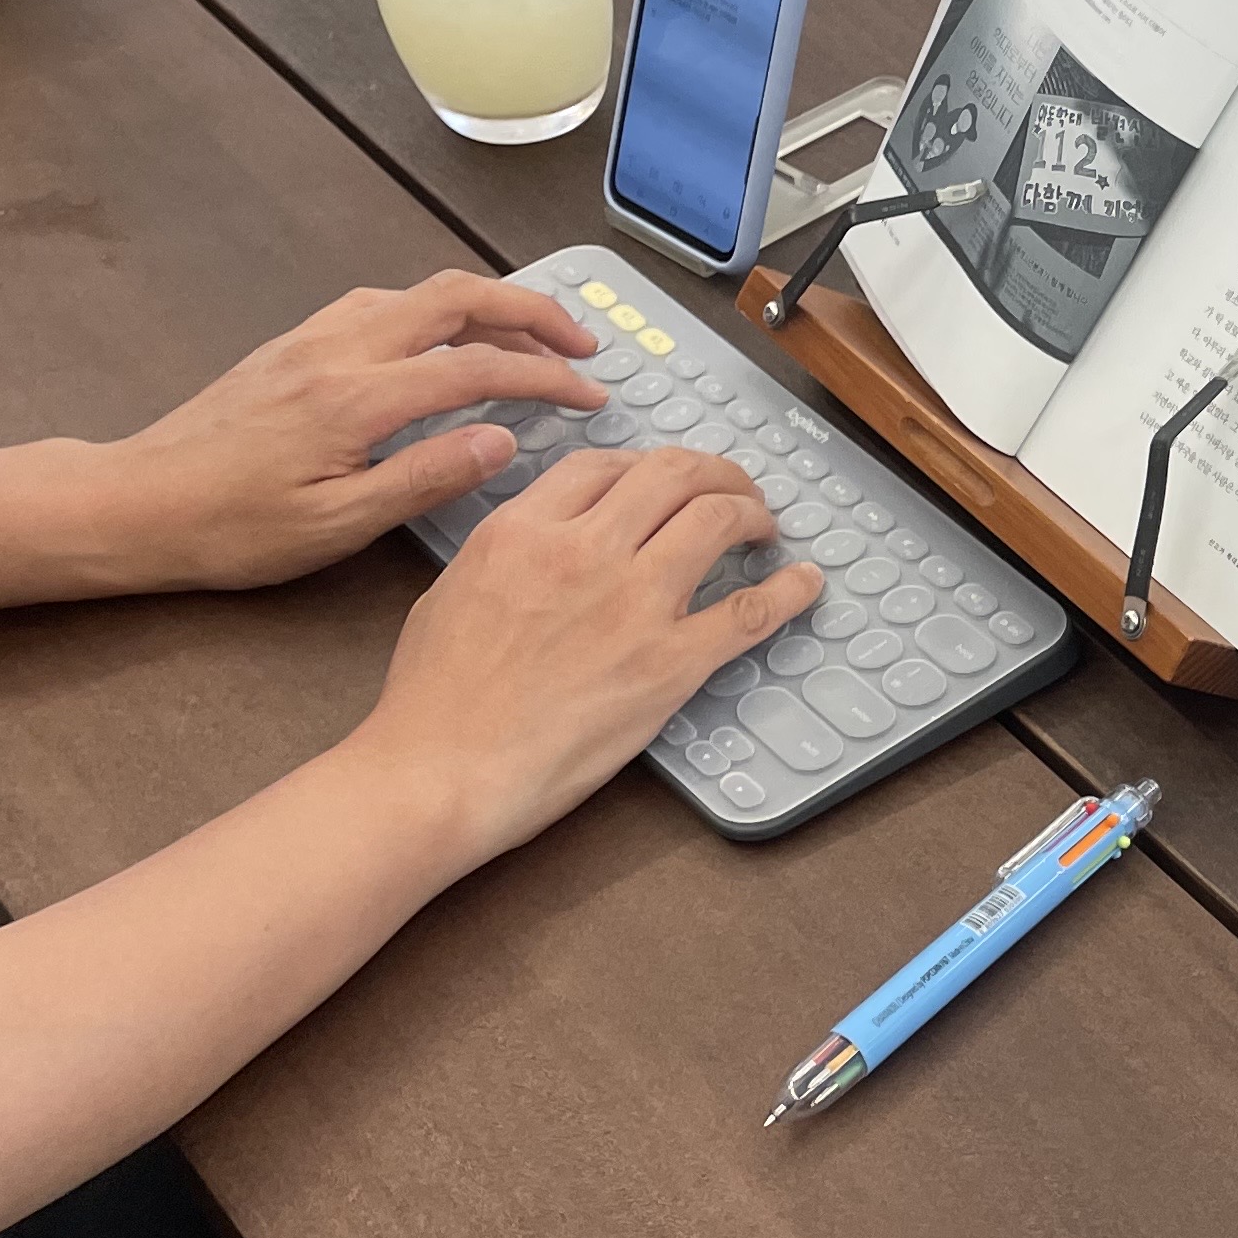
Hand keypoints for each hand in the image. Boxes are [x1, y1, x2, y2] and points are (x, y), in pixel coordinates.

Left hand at [66, 274, 609, 594]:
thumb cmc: (231, 528)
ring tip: (527, 345)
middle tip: (582, 344)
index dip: (546, 377)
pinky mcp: (293, 345)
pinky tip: (445, 348)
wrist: (136, 502)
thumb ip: (425, 476)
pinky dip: (436, 313)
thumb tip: (503, 439)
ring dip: (485, 308)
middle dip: (531, 312)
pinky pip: (382, 305)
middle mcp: (338, 349)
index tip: (592, 397)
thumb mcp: (336, 524)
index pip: (476, 367)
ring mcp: (312, 338)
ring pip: (418, 293)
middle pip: (456, 297)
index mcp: (356, 398)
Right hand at [348, 444, 820, 862]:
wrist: (440, 770)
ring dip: (752, 512)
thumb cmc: (431, 699)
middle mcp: (585, 550)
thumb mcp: (453, 591)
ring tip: (764, 525)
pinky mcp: (670, 664)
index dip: (646, 467)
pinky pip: (748, 612)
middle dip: (715, 471)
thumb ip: (508, 554)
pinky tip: (806, 582)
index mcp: (525, 529)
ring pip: (716, 519)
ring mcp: (634, 604)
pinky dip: (788, 592)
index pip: (604, 467)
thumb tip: (540, 546)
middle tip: (733, 490)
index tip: (664, 483)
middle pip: (673, 475)